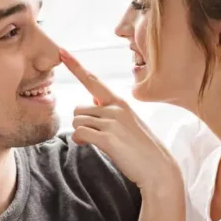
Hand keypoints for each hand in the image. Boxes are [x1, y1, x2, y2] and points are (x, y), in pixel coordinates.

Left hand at [59, 48, 179, 190]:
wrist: (158, 169)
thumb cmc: (142, 148)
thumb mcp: (128, 122)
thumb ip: (109, 111)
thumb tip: (91, 100)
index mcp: (120, 102)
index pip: (93, 80)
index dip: (76, 66)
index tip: (62, 52)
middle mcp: (115, 108)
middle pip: (79, 108)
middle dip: (81, 122)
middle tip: (94, 135)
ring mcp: (111, 122)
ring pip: (77, 121)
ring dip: (81, 133)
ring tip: (97, 142)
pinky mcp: (107, 138)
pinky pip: (79, 133)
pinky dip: (80, 141)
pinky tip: (89, 145)